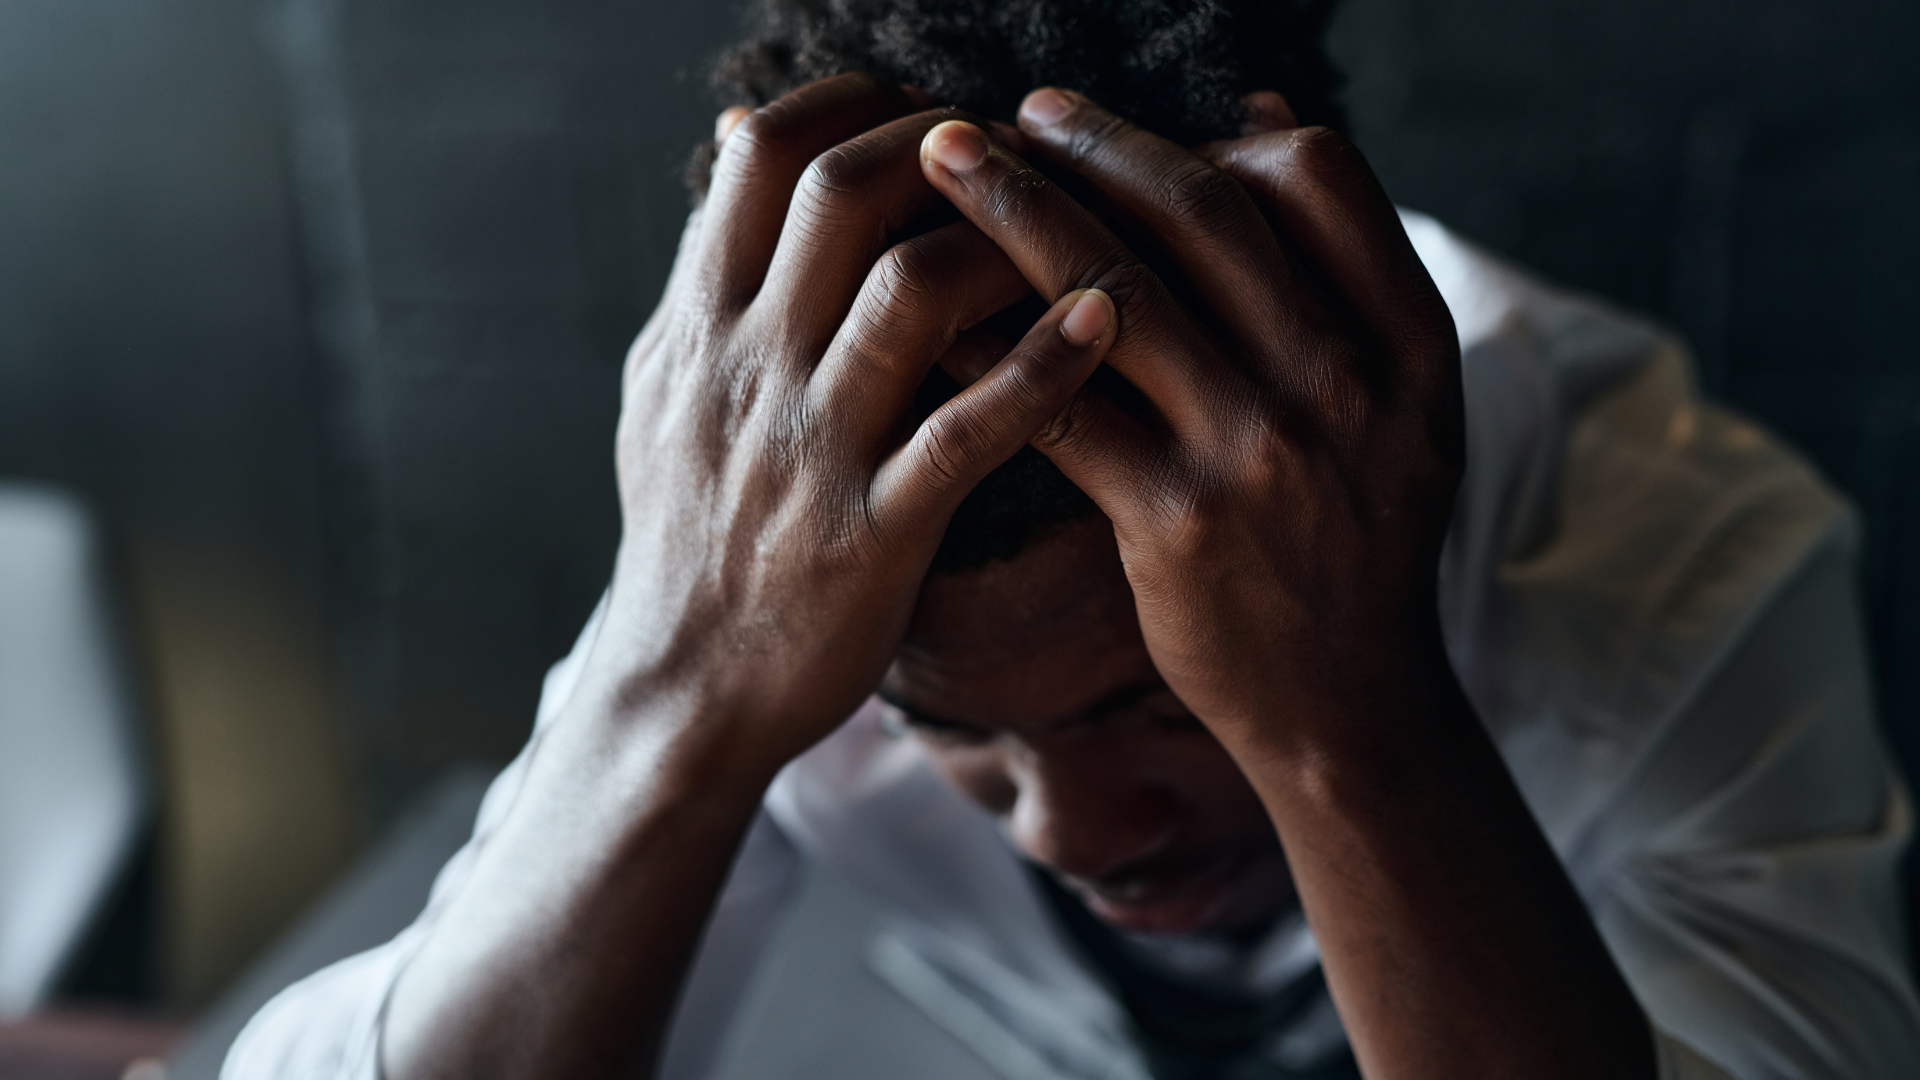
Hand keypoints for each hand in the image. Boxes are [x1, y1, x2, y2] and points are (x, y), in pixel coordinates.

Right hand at [577, 74, 1117, 778]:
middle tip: (1015, 162)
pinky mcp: (872, 533)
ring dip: (1007, 242)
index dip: (859, 106)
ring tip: (1068, 235)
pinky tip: (1105, 323)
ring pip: (910, 292)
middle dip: (945, 151)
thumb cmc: (690, 536)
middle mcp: (747, 370)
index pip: (767, 157)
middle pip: (843, 193)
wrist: (683, 691)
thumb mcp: (667, 391)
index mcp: (699, 327)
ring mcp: (810, 451)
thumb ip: (709, 267)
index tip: (928, 118)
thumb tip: (740, 133)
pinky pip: (968, 431)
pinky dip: (1045, 366)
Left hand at [918, 89, 1463, 752]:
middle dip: (1090, 145)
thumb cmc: (1356, 537)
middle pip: (1202, 214)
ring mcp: (1259, 451)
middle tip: (1005, 116)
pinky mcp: (1175, 522)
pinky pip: (1060, 408)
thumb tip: (1257, 115)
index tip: (1124, 132)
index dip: (1209, 137)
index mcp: (1407, 337)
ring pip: (1116, 293)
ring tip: (942, 166)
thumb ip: (1341, 266)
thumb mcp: (1399, 398)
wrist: (1346, 701)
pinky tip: (930, 318)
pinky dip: (988, 351)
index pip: (1316, 177)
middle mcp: (1342, 381)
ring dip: (1017, 214)